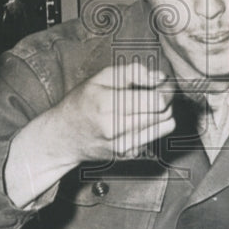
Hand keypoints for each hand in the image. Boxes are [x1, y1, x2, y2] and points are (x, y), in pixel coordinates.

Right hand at [51, 61, 175, 163]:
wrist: (63, 137)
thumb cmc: (82, 103)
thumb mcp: (100, 78)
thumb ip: (132, 72)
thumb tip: (160, 78)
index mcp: (106, 104)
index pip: (156, 101)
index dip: (165, 90)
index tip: (162, 83)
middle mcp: (115, 129)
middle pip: (164, 114)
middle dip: (165, 100)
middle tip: (155, 92)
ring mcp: (122, 146)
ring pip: (165, 127)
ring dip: (162, 113)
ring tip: (147, 105)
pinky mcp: (128, 156)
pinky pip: (155, 138)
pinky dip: (151, 127)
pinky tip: (135, 121)